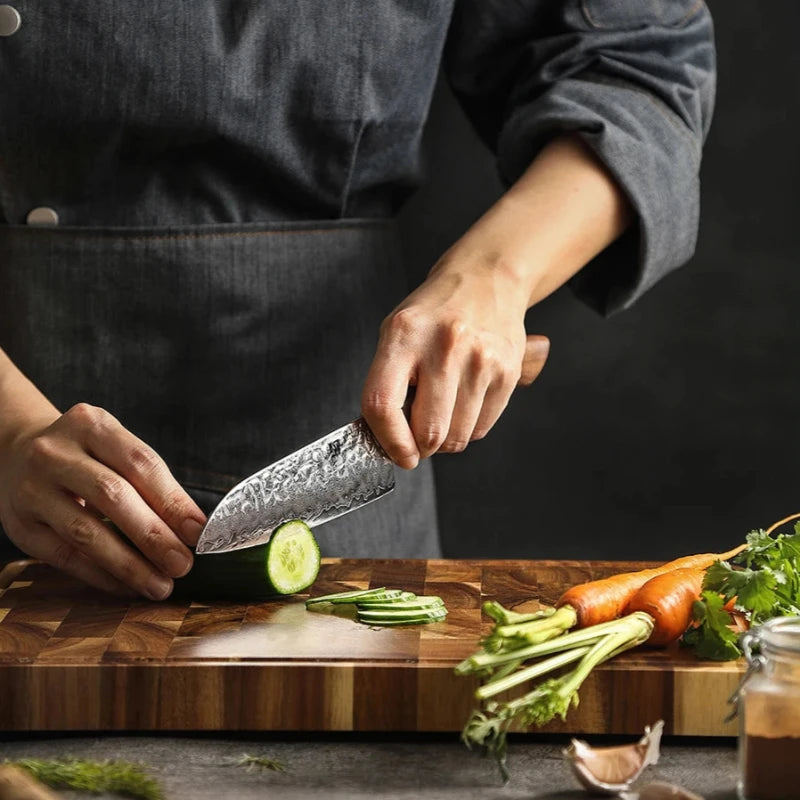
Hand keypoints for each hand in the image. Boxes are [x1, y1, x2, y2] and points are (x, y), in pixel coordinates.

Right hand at [0, 403, 206, 599]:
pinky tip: (127, 586)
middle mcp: (56, 453)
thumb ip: (149, 480)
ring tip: (160, 584)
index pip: (140, 463)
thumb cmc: (85, 454)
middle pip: (113, 496)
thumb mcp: (113, 447)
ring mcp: (33, 489)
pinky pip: (64, 556)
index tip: (197, 532)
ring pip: (85, 532)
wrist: (16, 451)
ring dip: (129, 564)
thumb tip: (191, 528)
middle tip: (183, 564)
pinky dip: (100, 575)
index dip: (172, 500)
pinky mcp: (20, 525)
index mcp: (91, 425)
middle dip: (153, 535)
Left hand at [361, 258, 548, 467]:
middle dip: (421, 447)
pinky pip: (483, 428)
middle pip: (429, 431)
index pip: (383, 404)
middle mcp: (445, 346)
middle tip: (417, 438)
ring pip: (458, 436)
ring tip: (442, 409)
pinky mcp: (508, 372)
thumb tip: (387, 441)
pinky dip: (469, 427)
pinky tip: (464, 401)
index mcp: (404, 335)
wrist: (486, 280)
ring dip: (446, 438)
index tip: (396, 454)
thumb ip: (386, 383)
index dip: (388, 441)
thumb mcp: (396, 333)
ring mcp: (481, 360)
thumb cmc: (434, 313)